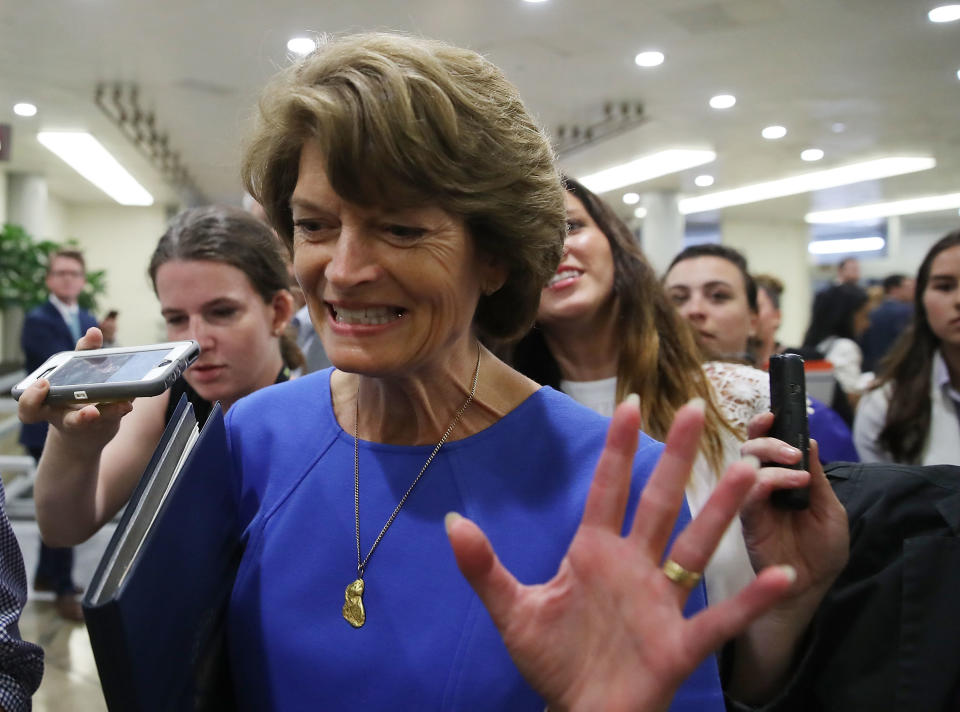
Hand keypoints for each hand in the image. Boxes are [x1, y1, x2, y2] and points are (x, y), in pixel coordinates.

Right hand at [17, 327, 132, 453]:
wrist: (87, 431)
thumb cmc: (76, 395)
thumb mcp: (76, 371)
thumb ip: (84, 352)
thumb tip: (93, 331)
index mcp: (47, 403)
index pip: (30, 406)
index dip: (31, 398)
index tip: (43, 383)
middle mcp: (63, 416)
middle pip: (68, 422)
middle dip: (75, 414)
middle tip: (89, 409)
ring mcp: (85, 423)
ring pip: (94, 421)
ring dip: (108, 412)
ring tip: (123, 405)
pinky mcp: (105, 425)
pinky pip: (114, 418)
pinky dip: (122, 407)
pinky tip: (130, 399)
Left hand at [446, 398, 795, 711]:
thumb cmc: (551, 662)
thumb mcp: (512, 610)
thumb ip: (483, 567)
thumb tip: (452, 522)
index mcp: (594, 553)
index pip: (607, 490)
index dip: (616, 449)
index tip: (628, 403)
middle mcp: (634, 567)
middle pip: (659, 502)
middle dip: (674, 456)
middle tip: (691, 407)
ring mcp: (660, 602)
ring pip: (695, 546)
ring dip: (721, 509)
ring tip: (748, 469)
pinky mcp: (679, 644)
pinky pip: (719, 619)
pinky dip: (750, 599)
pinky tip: (781, 575)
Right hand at [726, 412, 849, 702]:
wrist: (812, 589)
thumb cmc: (820, 552)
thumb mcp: (830, 509)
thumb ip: (817, 478)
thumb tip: (810, 440)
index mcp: (778, 480)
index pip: (765, 445)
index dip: (766, 426)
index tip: (775, 412)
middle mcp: (759, 487)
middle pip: (748, 448)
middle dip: (763, 434)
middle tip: (785, 438)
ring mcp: (750, 503)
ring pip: (743, 465)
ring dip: (767, 453)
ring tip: (794, 459)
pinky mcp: (746, 521)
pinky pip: (749, 493)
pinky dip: (770, 480)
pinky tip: (793, 483)